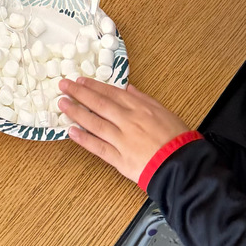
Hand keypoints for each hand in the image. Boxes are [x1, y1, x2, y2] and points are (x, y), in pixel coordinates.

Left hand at [58, 78, 189, 183]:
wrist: (182, 165)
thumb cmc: (177, 139)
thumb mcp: (164, 112)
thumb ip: (144, 100)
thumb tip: (129, 89)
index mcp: (140, 109)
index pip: (112, 93)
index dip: (94, 86)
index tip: (80, 80)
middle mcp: (129, 121)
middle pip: (100, 104)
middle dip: (80, 93)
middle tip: (64, 86)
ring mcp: (123, 140)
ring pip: (95, 123)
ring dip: (77, 112)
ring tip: (63, 104)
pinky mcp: (120, 159)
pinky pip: (98, 147)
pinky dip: (84, 139)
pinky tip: (71, 132)